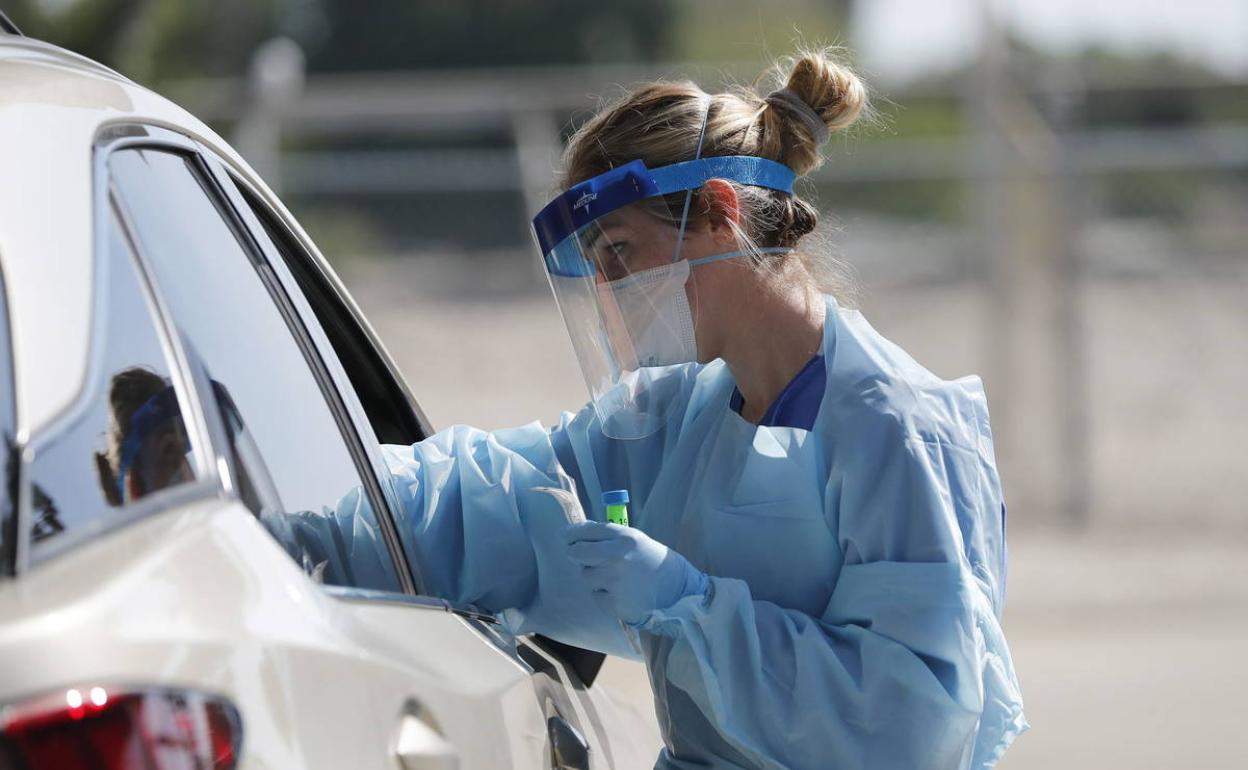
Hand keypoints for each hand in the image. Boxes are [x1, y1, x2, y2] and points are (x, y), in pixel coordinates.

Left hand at [565, 521, 707, 624]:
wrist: (678, 590)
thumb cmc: (653, 561)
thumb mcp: (635, 539)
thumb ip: (608, 536)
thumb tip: (576, 534)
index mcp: (623, 537)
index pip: (585, 531)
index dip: (570, 534)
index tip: (565, 536)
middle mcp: (616, 557)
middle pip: (576, 553)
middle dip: (576, 554)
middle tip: (580, 556)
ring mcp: (614, 582)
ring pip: (585, 576)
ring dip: (593, 576)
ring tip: (614, 577)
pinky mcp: (614, 603)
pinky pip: (596, 595)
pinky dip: (603, 594)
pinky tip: (621, 592)